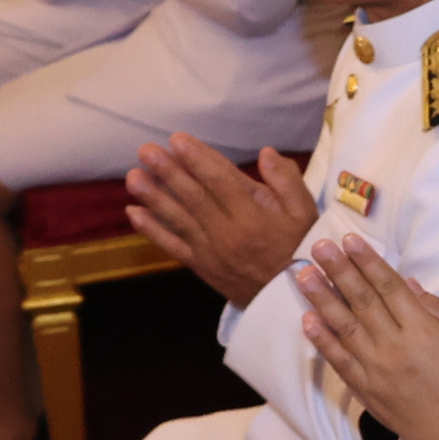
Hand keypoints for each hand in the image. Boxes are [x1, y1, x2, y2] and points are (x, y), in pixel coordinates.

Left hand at [125, 132, 319, 302]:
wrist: (289, 300)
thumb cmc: (299, 249)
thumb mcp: (305, 213)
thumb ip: (287, 181)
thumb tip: (266, 153)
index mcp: (253, 216)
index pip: (220, 181)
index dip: (198, 159)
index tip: (177, 139)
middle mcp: (227, 232)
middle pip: (193, 197)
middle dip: (168, 171)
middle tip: (146, 150)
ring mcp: (210, 251)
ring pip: (178, 219)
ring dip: (154, 196)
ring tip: (133, 176)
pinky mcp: (201, 265)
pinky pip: (173, 246)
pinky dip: (152, 230)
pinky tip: (134, 213)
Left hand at [295, 234, 438, 439]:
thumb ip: (436, 309)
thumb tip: (407, 285)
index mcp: (422, 331)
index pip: (388, 287)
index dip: (367, 261)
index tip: (349, 240)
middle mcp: (393, 347)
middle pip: (361, 301)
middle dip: (339, 271)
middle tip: (318, 247)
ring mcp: (376, 370)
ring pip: (343, 327)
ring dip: (322, 299)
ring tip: (304, 274)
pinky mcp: (366, 391)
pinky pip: (339, 361)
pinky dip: (322, 340)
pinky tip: (308, 320)